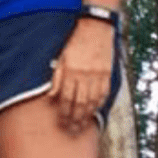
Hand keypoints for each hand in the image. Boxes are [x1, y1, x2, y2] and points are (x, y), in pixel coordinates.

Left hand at [47, 18, 113, 132]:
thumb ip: (56, 77)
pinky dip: (99, 104)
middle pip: (79, 103)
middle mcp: (83, 75)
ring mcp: (97, 75)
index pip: (65, 98)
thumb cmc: (75, 42)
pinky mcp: (107, 74)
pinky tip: (95, 111)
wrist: (95, 28)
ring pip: (92, 101)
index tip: (61, 121)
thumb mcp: (60, 57)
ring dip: (86, 115)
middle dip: (74, 118)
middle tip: (71, 129)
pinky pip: (103, 93)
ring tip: (82, 125)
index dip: (63, 112)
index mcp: (70, 71)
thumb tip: (50, 96)